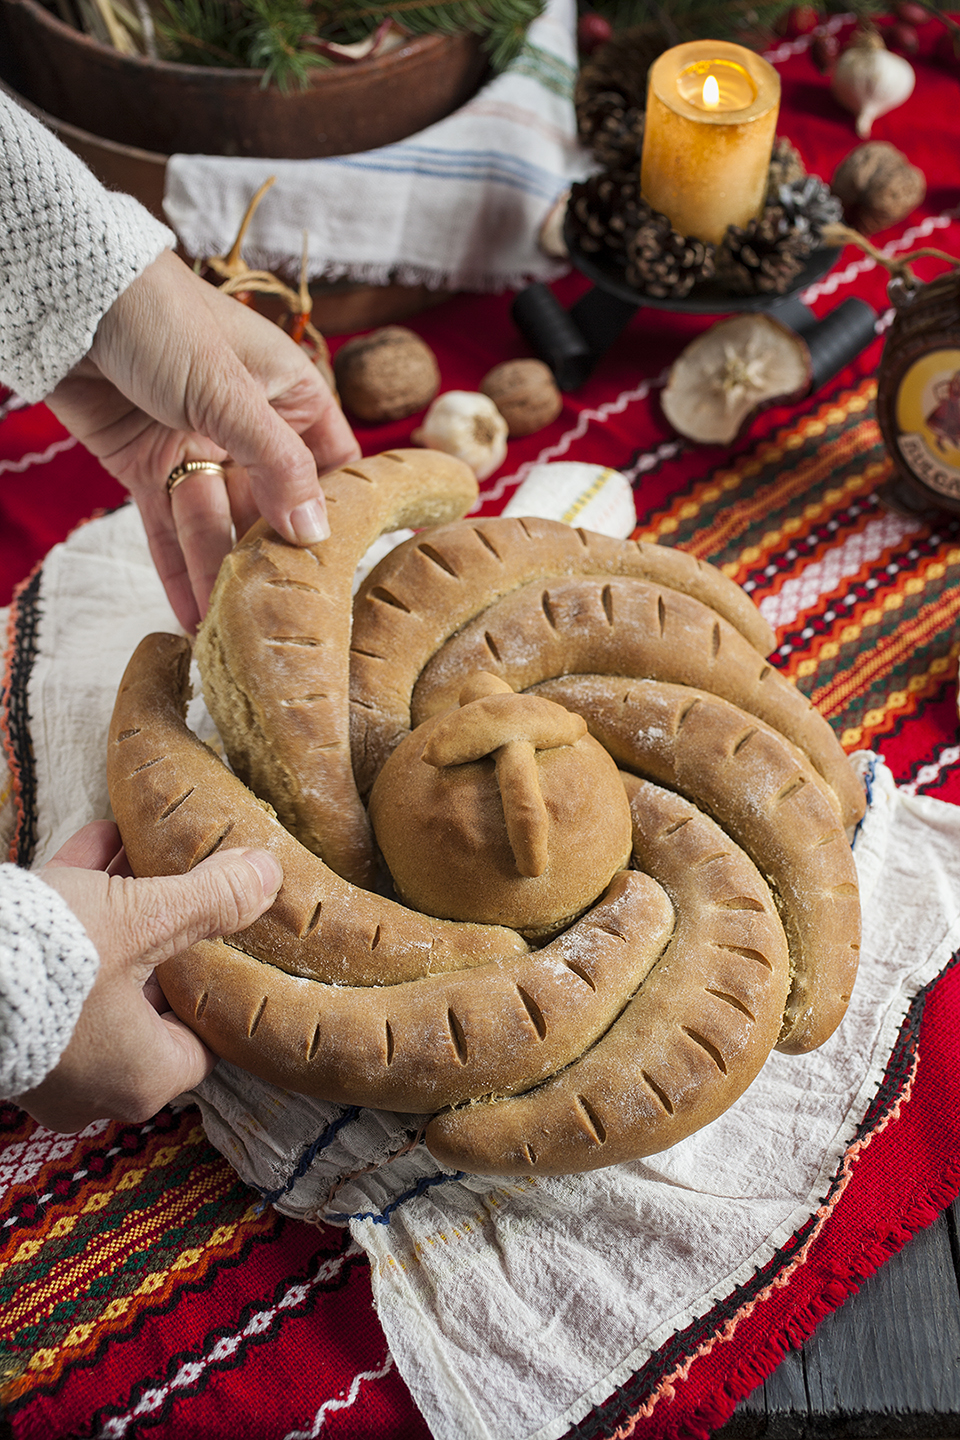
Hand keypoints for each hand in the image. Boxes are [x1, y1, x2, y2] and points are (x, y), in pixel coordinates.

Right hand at [17, 821, 282, 1132]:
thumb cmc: (52, 964)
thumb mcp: (144, 920)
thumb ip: (210, 902)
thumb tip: (269, 876)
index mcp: (142, 1077)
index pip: (200, 1044)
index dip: (216, 989)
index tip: (229, 942)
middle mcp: (93, 1081)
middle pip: (149, 998)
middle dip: (166, 931)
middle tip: (187, 881)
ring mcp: (45, 1051)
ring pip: (97, 971)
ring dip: (120, 909)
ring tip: (142, 848)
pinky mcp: (6, 1014)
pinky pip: (52, 959)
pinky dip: (75, 904)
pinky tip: (96, 840)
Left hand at [45, 250, 359, 631]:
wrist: (68, 295)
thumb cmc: (160, 316)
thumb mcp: (229, 392)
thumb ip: (276, 465)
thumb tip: (317, 532)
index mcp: (288, 394)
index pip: (333, 466)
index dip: (346, 514)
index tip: (357, 569)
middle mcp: (248, 426)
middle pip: (272, 507)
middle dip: (273, 561)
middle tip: (285, 621)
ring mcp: (197, 448)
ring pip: (216, 525)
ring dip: (220, 575)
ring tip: (231, 633)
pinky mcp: (146, 467)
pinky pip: (167, 529)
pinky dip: (177, 570)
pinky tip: (192, 617)